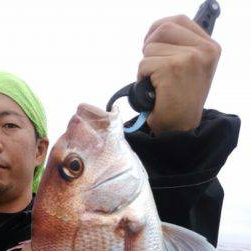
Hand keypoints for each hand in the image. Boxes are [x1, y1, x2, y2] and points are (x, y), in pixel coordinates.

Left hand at [138, 14, 220, 134]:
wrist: (179, 130)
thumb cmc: (180, 103)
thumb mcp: (190, 70)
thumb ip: (182, 48)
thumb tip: (156, 32)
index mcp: (210, 47)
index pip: (178, 20)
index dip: (158, 30)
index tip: (151, 43)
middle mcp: (204, 50)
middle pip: (163, 29)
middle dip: (149, 46)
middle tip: (150, 67)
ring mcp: (189, 58)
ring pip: (150, 48)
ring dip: (146, 66)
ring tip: (156, 84)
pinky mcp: (172, 68)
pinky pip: (144, 64)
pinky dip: (141, 78)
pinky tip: (153, 91)